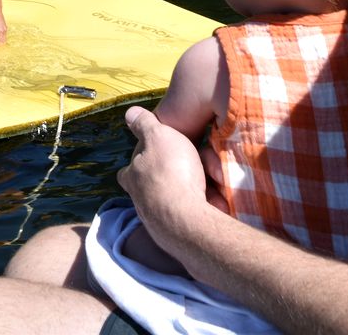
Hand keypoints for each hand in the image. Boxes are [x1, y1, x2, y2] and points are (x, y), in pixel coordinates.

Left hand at [119, 107, 208, 231]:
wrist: (188, 220)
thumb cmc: (171, 172)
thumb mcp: (158, 136)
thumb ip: (144, 124)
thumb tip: (129, 112)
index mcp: (132, 178)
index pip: (128, 170)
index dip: (140, 161)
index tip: (155, 156)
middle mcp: (141, 202)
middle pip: (158, 185)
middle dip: (178, 175)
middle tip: (197, 166)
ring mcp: (160, 221)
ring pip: (181, 198)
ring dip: (199, 188)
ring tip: (216, 179)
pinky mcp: (180, 234)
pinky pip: (196, 213)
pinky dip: (207, 204)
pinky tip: (218, 199)